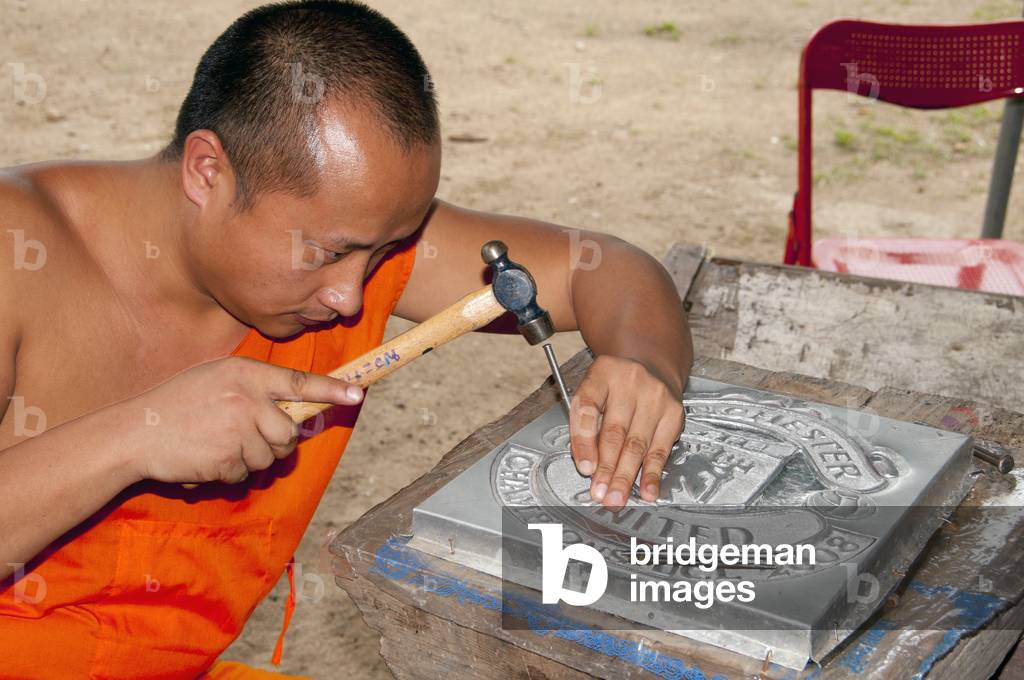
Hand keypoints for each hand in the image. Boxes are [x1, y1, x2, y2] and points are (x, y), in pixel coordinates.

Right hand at [121, 356, 363, 483]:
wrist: (135, 432)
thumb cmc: (178, 403)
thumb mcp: (216, 379)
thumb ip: (254, 389)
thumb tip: (293, 411)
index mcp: (246, 374)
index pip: (299, 382)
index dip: (331, 390)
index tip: (358, 394)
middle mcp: (246, 398)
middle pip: (289, 432)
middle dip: (275, 444)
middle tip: (248, 440)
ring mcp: (237, 429)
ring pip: (270, 457)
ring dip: (250, 460)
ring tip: (219, 446)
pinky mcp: (226, 458)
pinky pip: (246, 474)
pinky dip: (230, 474)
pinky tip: (207, 459)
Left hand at [568, 355, 684, 508]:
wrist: (651, 366)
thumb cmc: (614, 386)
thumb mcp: (592, 392)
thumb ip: (584, 424)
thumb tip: (587, 466)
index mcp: (602, 372)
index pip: (588, 409)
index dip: (584, 442)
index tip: (584, 468)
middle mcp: (631, 381)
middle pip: (615, 432)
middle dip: (606, 468)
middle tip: (599, 493)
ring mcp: (656, 396)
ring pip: (637, 444)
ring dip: (626, 476)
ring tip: (617, 497)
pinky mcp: (674, 412)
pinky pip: (660, 449)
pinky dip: (652, 473)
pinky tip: (647, 490)